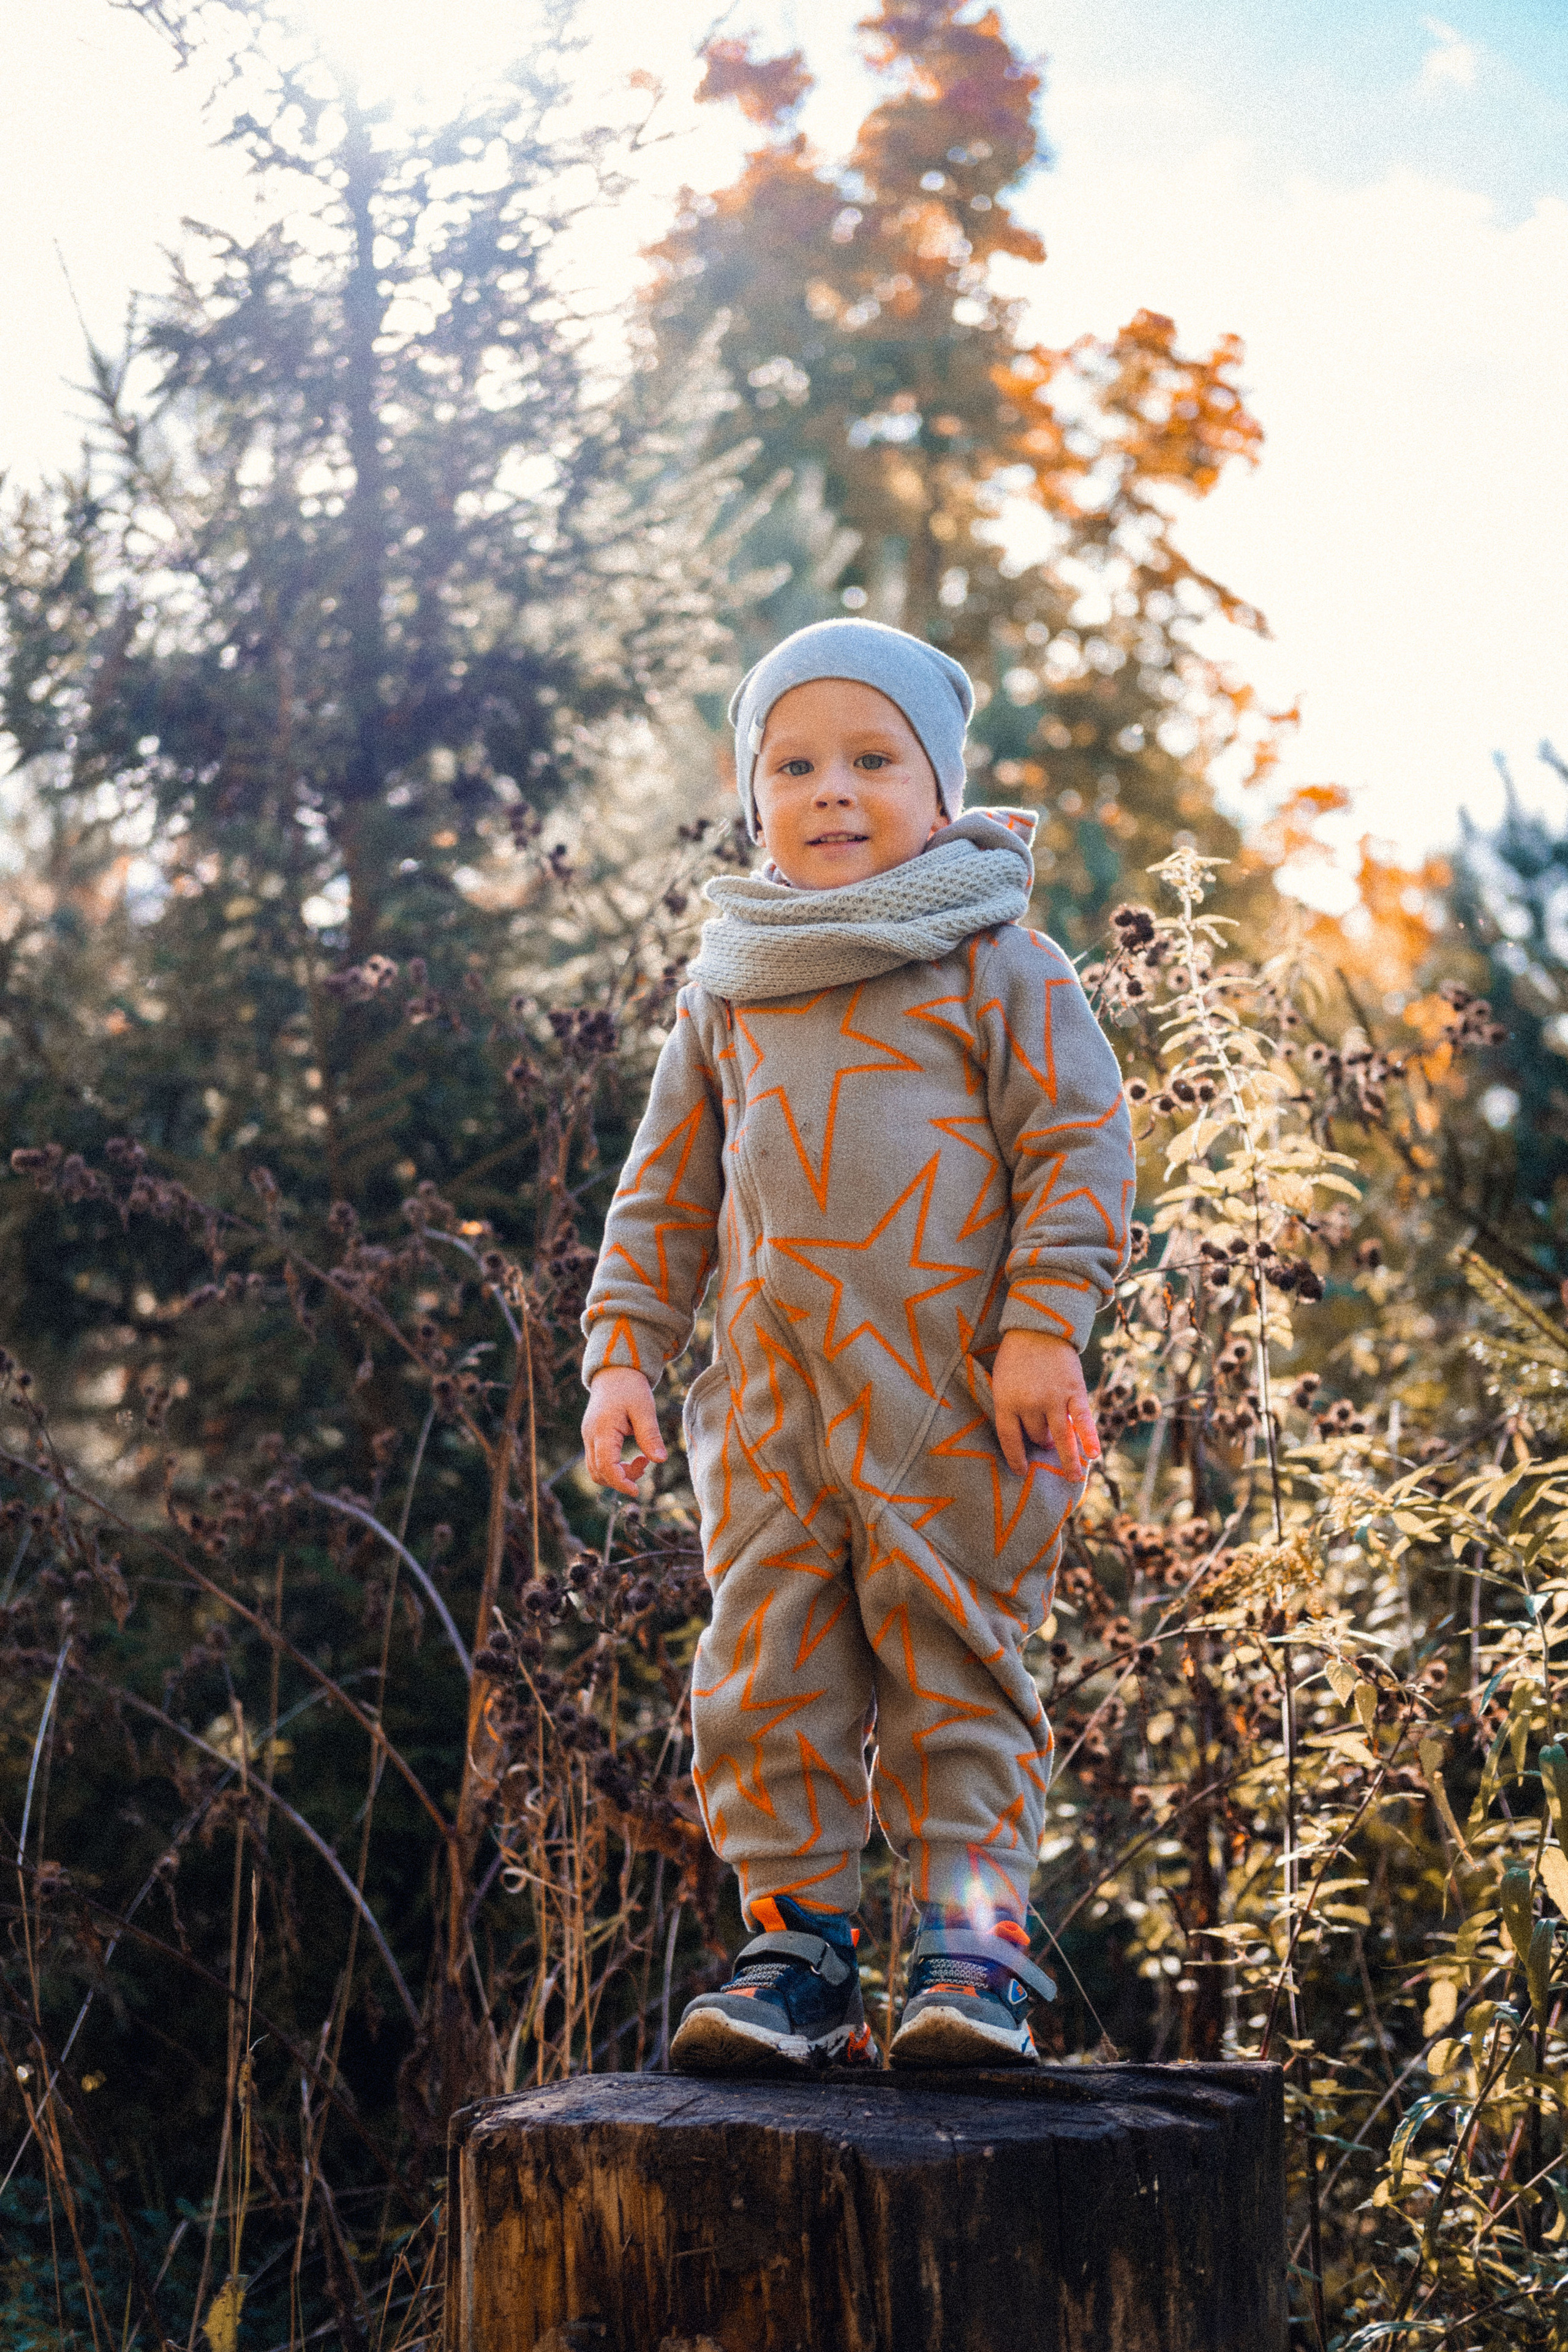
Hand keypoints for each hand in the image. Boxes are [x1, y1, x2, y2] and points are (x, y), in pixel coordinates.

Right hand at [582, 1368, 667, 1497]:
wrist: (614, 1371)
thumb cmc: (630, 1387)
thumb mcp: (644, 1409)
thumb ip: (650, 1435)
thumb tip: (660, 1460)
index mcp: (602, 1430)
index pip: (606, 1467)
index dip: (620, 1482)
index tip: (636, 1491)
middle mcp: (590, 1436)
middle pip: (599, 1473)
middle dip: (622, 1478)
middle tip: (645, 1464)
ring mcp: (589, 1437)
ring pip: (597, 1469)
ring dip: (618, 1473)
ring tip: (642, 1460)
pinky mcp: (593, 1437)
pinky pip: (599, 1460)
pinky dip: (614, 1465)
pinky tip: (632, 1456)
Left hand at [991, 1330, 1100, 1482]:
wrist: (1039, 1328)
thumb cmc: (1016, 1357)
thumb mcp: (1002, 1381)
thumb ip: (1010, 1406)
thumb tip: (1023, 1437)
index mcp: (1006, 1401)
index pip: (1009, 1439)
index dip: (1015, 1458)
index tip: (1022, 1471)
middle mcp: (1029, 1403)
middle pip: (1036, 1435)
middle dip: (1041, 1441)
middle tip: (1046, 1444)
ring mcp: (1053, 1398)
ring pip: (1059, 1435)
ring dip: (1068, 1458)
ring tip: (1074, 1476)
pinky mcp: (1074, 1391)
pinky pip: (1082, 1420)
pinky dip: (1089, 1438)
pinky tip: (1094, 1455)